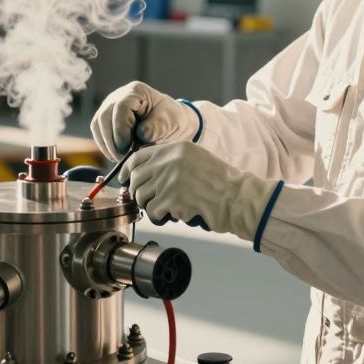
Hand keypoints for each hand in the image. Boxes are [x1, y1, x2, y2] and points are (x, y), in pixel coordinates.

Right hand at [90, 82, 199, 160]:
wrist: (168, 123)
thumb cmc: (170, 120)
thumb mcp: (170, 122)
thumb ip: (156, 127)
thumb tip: (140, 134)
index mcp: (136, 91)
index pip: (121, 108)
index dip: (121, 130)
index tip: (129, 149)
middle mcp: (118, 96)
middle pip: (104, 117)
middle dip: (112, 141)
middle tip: (124, 158)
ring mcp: (109, 106)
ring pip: (97, 125)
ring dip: (107, 145)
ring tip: (121, 159)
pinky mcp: (105, 119)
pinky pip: (98, 133)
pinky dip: (106, 146)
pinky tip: (117, 156)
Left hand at [119, 141, 276, 240]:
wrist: (238, 198)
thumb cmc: (221, 184)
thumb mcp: (196, 159)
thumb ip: (172, 161)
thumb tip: (146, 174)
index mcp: (177, 148)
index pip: (139, 156)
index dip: (128, 170)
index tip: (125, 179)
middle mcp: (171, 160)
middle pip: (137, 177)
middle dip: (138, 192)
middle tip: (147, 200)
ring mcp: (170, 178)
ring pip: (142, 195)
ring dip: (150, 205)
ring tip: (166, 207)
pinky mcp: (172, 198)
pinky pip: (153, 210)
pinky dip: (160, 215)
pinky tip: (175, 213)